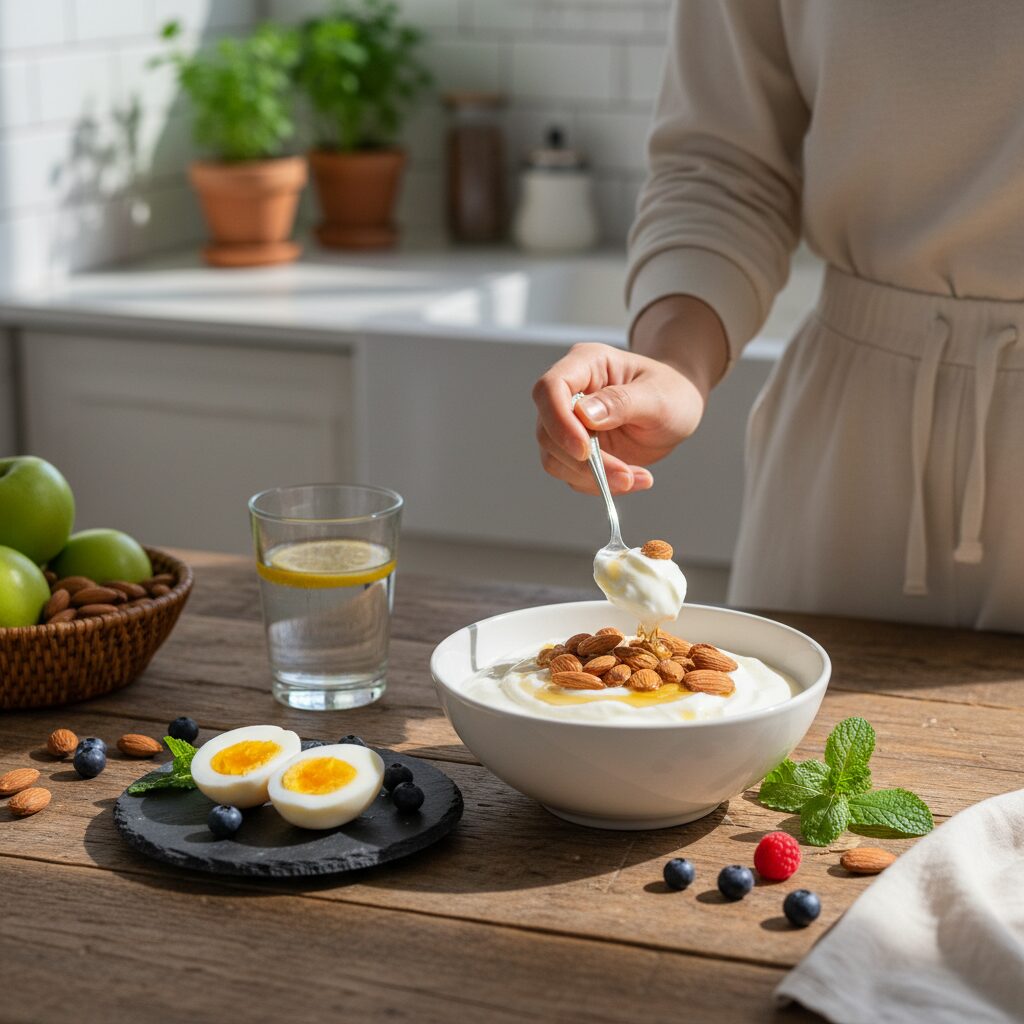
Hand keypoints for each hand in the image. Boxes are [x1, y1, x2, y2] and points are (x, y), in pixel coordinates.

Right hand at [532, 296, 727, 494]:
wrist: (675, 410)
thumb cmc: (671, 392)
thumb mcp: (659, 396)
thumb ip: (622, 402)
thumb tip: (583, 414)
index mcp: (586, 364)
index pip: (550, 389)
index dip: (558, 421)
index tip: (584, 450)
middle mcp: (569, 392)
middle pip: (547, 431)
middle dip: (582, 461)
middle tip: (624, 475)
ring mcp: (567, 423)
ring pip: (554, 458)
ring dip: (592, 477)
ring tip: (635, 478)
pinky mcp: (573, 450)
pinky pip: (571, 475)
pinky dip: (600, 484)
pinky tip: (633, 478)